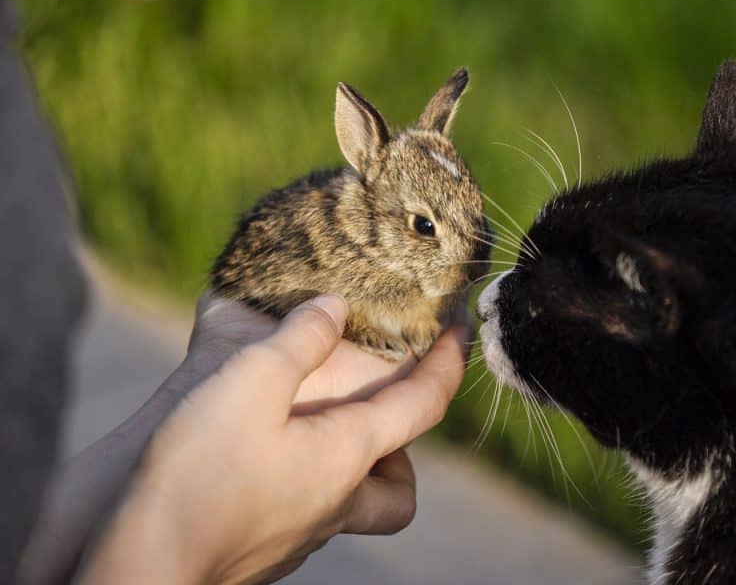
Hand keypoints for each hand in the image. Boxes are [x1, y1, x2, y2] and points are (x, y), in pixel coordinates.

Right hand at [79, 295, 466, 583]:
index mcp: (348, 455)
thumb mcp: (250, 381)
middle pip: (400, 486)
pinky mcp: (266, 551)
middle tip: (377, 411)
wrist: (140, 565)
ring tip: (318, 431)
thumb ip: (299, 340)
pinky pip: (308, 518)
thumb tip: (334, 309)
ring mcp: (302, 536)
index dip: (451, 362)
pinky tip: (262, 461)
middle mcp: (337, 503)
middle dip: (403, 448)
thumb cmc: (197, 472)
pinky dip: (306, 486)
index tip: (462, 330)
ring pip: (356, 506)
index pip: (425, 404)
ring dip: (355, 469)